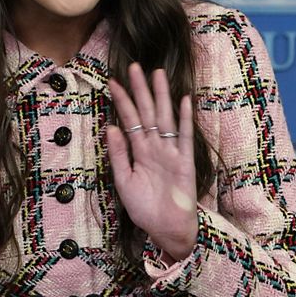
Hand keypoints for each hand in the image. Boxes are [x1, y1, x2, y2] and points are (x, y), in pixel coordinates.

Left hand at [106, 64, 197, 261]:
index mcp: (139, 152)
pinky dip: (184, 120)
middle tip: (134, 67)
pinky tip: (183, 101)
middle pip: (147, 113)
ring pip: (165, 118)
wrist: (166, 229)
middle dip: (141, 90)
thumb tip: (110, 127)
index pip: (129, 121)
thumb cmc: (145, 208)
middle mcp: (155, 147)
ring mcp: (171, 152)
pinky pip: (185, 137)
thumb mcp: (124, 181)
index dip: (122, 102)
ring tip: (157, 74)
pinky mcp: (185, 162)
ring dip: (161, 96)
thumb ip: (118, 154)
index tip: (113, 82)